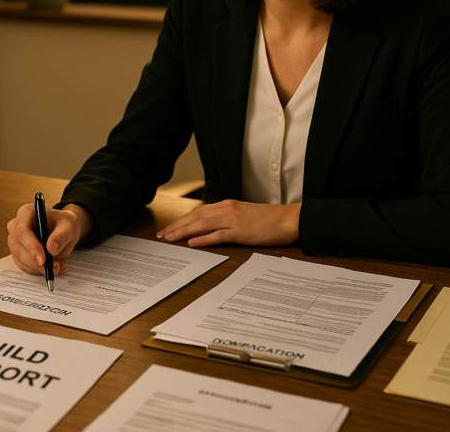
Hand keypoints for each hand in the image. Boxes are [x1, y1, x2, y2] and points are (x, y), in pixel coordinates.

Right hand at [6, 203, 91, 275]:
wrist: (63, 229)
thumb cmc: (63, 223)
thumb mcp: (68, 226)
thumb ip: (62, 236)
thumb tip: (51, 249)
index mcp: (26, 213)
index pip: (22, 232)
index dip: (31, 247)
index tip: (43, 260)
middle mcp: (16, 226)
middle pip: (19, 248)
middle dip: (37, 262)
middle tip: (56, 267)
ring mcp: (14, 241)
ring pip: (21, 260)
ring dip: (40, 268)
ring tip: (59, 266)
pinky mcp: (18, 253)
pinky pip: (25, 266)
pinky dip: (39, 270)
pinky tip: (53, 267)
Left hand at [157, 200, 300, 246]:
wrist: (288, 219)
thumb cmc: (267, 220)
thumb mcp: (242, 214)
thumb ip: (226, 218)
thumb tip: (210, 227)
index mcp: (226, 205)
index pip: (197, 212)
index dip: (181, 220)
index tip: (169, 228)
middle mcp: (226, 209)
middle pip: (195, 217)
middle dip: (176, 226)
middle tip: (162, 235)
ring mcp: (233, 220)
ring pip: (202, 224)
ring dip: (184, 232)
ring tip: (170, 238)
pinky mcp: (241, 231)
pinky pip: (218, 235)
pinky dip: (203, 239)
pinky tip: (192, 243)